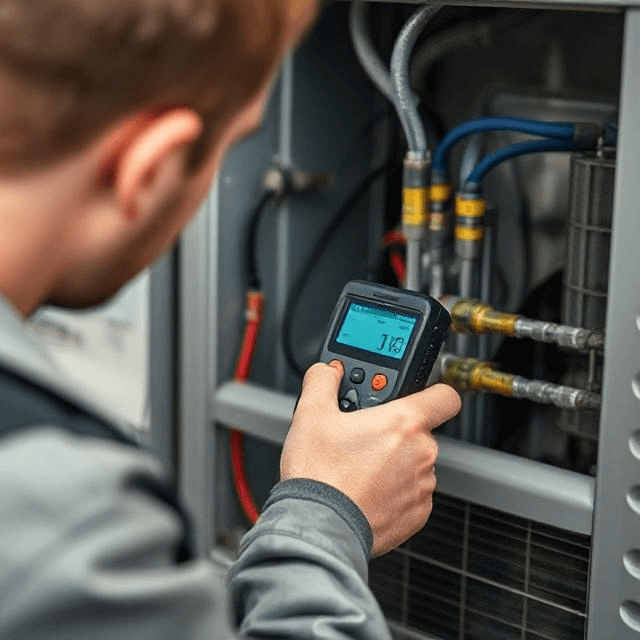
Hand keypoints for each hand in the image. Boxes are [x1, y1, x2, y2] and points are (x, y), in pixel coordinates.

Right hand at [280, 360, 461, 555]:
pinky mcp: (418, 514)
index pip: (445, 397)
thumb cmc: (320, 474)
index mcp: (404, 422)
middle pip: (420, 431)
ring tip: (359, 469)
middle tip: (363, 439)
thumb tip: (327, 372)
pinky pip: (412, 493)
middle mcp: (422, 453)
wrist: (319, 526)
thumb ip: (323, 382)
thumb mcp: (310, 414)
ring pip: (415, 463)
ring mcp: (423, 486)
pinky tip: (365, 490)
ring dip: (394, 462)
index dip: (433, 393)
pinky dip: (394, 491)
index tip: (418, 397)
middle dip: (395, 432)